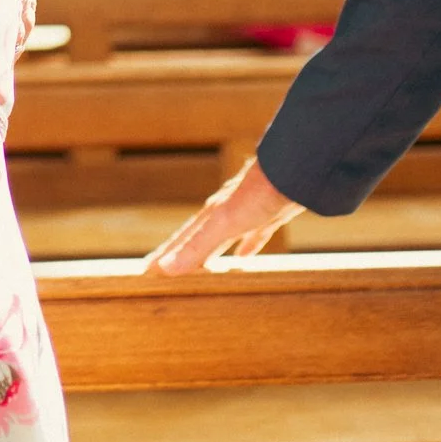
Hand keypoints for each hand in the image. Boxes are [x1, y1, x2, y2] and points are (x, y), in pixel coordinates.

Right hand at [140, 158, 304, 274]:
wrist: (293, 171)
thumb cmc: (258, 194)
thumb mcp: (224, 223)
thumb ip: (198, 245)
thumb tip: (166, 267)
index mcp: (210, 216)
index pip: (181, 241)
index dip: (165, 256)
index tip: (147, 270)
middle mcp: (224, 214)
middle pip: (198, 239)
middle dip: (183, 254)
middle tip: (166, 270)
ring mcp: (247, 214)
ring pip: (222, 238)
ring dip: (211, 253)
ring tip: (202, 268)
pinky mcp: (269, 216)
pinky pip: (253, 236)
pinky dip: (246, 247)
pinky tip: (244, 257)